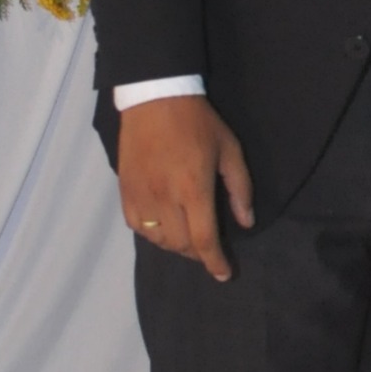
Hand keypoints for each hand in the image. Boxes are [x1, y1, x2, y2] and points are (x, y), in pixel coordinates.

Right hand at [117, 95, 256, 280]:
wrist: (154, 98)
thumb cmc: (198, 123)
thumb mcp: (230, 150)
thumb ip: (239, 189)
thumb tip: (246, 222)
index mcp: (193, 189)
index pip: (204, 240)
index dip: (215, 262)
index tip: (224, 274)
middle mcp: (164, 198)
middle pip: (180, 244)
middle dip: (198, 254)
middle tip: (209, 249)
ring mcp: (141, 195)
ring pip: (157, 239)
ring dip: (175, 245)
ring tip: (187, 237)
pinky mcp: (124, 190)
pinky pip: (135, 226)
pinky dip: (151, 234)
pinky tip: (162, 226)